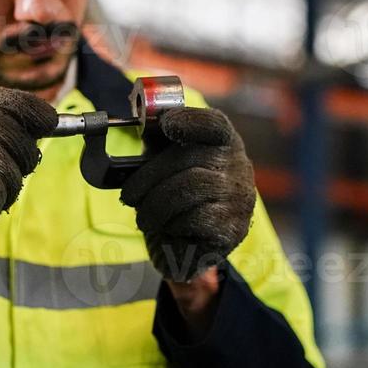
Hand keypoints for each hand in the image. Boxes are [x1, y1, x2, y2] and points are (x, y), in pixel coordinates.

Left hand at [119, 106, 255, 282]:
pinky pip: (195, 218)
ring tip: (144, 216)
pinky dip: (172, 224)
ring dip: (155, 204)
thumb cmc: (179, 198)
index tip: (166, 123)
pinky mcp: (232, 226)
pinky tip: (168, 227)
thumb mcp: (169, 164)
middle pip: (190, 157)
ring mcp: (239, 196)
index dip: (190, 120)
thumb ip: (159, 142)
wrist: (193, 247)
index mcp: (224, 144)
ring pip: (189, 187)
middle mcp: (238, 166)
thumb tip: (139, 121)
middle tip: (129, 194)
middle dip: (150, 176)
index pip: (214, 124)